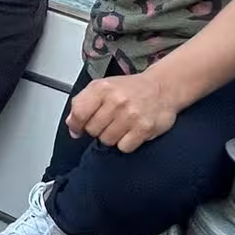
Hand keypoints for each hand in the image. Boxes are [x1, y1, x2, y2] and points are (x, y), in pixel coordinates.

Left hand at [65, 70, 179, 152]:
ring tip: (121, 124)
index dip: (76, 125)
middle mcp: (116, 101)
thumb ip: (83, 103)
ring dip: (112, 136)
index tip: (78, 128)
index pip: (78, 113)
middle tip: (109, 120)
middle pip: (92, 130)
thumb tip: (71, 124)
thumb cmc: (130, 89)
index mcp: (102, 88)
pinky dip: (126, 143)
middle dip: (98, 128)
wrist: (163, 87)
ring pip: (107, 140)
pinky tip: (131, 131)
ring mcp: (131, 115)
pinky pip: (124, 147)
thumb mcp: (102, 87)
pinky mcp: (144, 129)